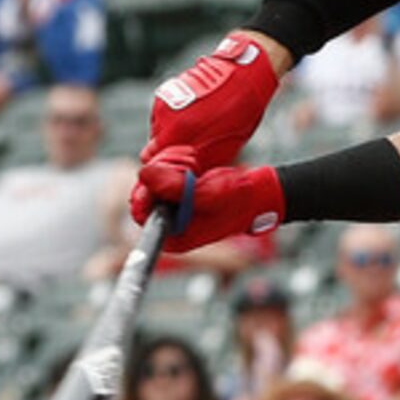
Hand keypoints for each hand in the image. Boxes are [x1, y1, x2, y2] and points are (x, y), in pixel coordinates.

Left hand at [130, 154, 284, 242]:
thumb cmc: (239, 201)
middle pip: (144, 193)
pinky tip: (193, 163)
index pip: (142, 213)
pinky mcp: (177, 193)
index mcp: (175, 237)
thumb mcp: (208, 193)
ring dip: (171, 164)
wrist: (257, 194)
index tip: (165, 175)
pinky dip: (176, 162)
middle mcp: (170, 225)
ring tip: (194, 164)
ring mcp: (173, 209)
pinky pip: (163, 172)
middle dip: (163, 172)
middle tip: (187, 165)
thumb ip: (175, 187)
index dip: (148, 191)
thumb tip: (144, 174)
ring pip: (153, 178)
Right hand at [143, 34, 282, 177]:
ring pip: (158, 132)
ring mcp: (162, 102)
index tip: (169, 180)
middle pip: (152, 149)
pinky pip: (162, 117)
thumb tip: (184, 183)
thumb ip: (197, 166)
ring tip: (198, 131)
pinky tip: (193, 117)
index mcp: (178, 133)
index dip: (160, 175)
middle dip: (168, 156)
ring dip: (172, 138)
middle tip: (190, 156)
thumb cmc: (239, 113)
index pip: (150, 165)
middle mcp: (164, 117)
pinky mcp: (164, 91)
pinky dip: (173, 122)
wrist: (244, 74)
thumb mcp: (223, 150)